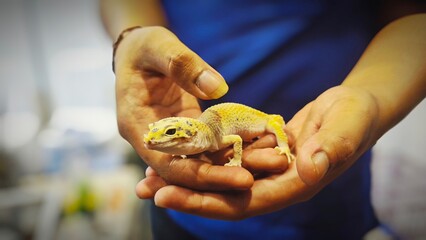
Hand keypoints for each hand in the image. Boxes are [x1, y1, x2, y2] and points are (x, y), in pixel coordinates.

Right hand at [115, 26, 252, 190]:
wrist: (139, 50)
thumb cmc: (144, 46)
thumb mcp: (158, 46)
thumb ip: (183, 65)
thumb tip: (218, 88)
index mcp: (136, 125)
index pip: (168, 165)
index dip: (200, 176)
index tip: (236, 177)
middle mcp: (153, 139)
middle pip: (184, 171)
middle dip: (218, 179)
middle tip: (252, 181)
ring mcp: (171, 136)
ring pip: (198, 162)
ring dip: (227, 167)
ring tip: (261, 166)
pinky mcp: (187, 129)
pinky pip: (207, 145)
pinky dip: (228, 149)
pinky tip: (254, 151)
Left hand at [136, 86, 380, 219]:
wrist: (353, 108)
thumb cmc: (356, 116)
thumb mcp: (348, 126)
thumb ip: (332, 146)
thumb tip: (312, 167)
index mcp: (294, 185)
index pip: (243, 202)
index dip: (206, 202)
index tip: (169, 196)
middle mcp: (275, 183)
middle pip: (223, 195)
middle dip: (185, 194)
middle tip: (146, 189)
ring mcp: (265, 169)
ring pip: (219, 177)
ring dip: (186, 177)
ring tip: (148, 175)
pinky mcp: (259, 152)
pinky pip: (225, 157)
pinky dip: (201, 156)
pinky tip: (177, 151)